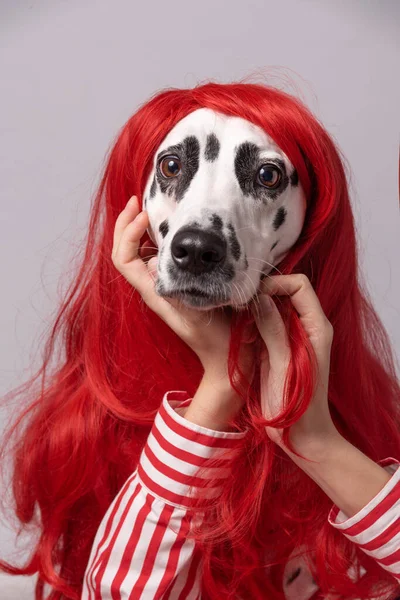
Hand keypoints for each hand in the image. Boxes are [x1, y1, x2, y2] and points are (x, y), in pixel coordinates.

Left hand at [111, 196, 252, 383]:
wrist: (230, 361)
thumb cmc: (218, 342)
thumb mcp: (200, 317)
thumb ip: (180, 295)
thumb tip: (159, 264)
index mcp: (155, 293)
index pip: (124, 259)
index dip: (126, 234)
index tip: (144, 215)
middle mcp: (156, 287)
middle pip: (126, 251)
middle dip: (127, 224)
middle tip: (139, 201)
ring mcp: (168, 287)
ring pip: (144, 253)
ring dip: (144, 230)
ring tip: (155, 209)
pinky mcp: (183, 286)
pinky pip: (164, 258)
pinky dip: (164, 240)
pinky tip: (179, 230)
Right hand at [251, 274, 338, 448]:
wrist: (301, 436)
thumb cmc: (298, 405)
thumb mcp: (283, 365)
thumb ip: (274, 329)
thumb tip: (260, 298)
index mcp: (317, 327)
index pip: (300, 285)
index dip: (276, 284)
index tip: (254, 297)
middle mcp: (306, 328)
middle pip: (285, 293)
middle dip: (262, 296)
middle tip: (242, 311)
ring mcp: (292, 338)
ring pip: (272, 308)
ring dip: (255, 312)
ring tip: (242, 327)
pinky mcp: (278, 349)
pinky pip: (265, 325)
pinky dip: (252, 326)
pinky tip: (244, 338)